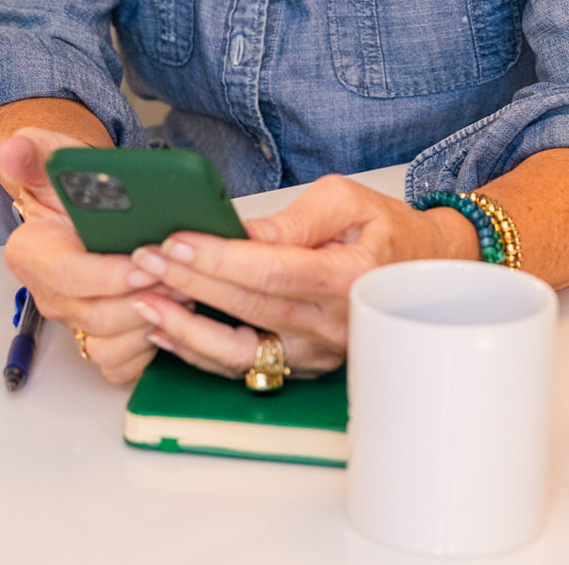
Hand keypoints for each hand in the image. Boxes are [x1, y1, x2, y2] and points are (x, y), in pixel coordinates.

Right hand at [0, 127, 186, 385]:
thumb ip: (32, 152)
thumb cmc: (72, 184)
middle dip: (144, 298)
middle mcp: (49, 295)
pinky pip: (121, 364)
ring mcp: (74, 322)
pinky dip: (149, 347)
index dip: (109, 275)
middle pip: (94, 316)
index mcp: (32, 254)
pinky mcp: (99, 340)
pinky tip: (174, 317)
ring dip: (153, 322)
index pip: (67, 277)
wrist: (86, 204)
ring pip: (111, 344)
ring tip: (187, 289)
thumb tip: (12, 150)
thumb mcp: (50, 155)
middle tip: (183, 274)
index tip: (146, 261)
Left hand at [126, 174, 468, 378]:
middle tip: (144, 259)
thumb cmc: (386, 230)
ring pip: (240, 352)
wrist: (424, 272)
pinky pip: (246, 366)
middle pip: (246, 307)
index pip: (269, 270)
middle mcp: (331, 324)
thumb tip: (239, 231)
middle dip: (188, 281)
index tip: (176, 239)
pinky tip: (169, 331)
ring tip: (145, 301)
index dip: (218, 257)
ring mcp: (316, 354)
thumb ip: (292, 219)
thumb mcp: (345, 201)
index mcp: (346, 278)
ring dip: (185, 329)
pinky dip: (202, 351)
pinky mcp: (303, 366)